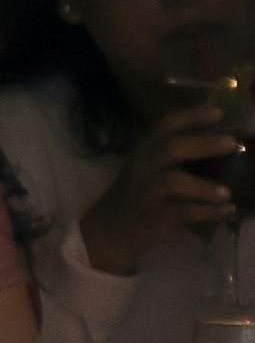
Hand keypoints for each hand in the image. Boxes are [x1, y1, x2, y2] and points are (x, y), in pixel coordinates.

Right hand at [100, 106, 253, 266]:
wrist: (109, 230)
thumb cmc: (135, 196)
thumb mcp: (146, 169)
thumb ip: (172, 157)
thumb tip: (219, 145)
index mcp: (144, 151)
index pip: (166, 126)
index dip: (192, 117)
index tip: (219, 113)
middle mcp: (143, 167)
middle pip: (171, 148)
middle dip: (204, 143)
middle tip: (232, 143)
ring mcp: (146, 191)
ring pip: (173, 181)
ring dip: (203, 187)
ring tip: (226, 193)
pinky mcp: (153, 215)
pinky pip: (183, 211)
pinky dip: (208, 211)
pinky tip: (226, 210)